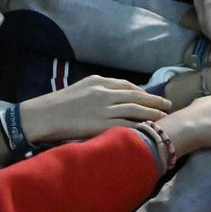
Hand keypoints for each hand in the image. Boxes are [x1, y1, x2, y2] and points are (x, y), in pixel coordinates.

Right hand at [21, 76, 172, 144]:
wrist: (43, 115)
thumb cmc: (58, 104)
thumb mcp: (79, 88)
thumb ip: (97, 90)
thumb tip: (112, 94)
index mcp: (99, 82)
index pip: (127, 85)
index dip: (142, 91)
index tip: (152, 96)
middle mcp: (104, 93)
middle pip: (136, 97)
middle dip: (154, 101)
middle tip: (167, 105)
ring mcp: (104, 109)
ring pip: (135, 110)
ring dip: (152, 114)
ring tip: (164, 117)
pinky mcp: (101, 125)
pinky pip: (126, 125)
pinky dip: (140, 126)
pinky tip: (149, 129)